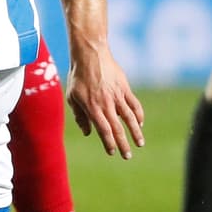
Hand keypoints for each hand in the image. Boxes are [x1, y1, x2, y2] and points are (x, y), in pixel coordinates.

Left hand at [65, 43, 144, 158]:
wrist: (90, 54)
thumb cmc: (78, 76)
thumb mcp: (72, 96)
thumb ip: (80, 116)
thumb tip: (87, 133)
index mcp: (92, 107)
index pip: (103, 130)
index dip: (109, 143)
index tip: (112, 152)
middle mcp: (106, 103)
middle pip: (117, 128)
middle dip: (123, 144)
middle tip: (127, 156)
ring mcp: (117, 95)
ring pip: (129, 118)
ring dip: (135, 132)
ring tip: (140, 144)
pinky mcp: (125, 88)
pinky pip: (134, 104)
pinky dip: (138, 115)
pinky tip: (140, 124)